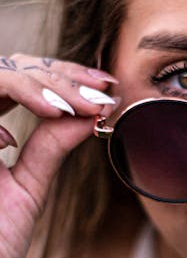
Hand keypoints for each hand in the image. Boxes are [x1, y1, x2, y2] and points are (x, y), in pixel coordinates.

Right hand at [0, 55, 118, 257]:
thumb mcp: (27, 189)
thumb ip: (50, 147)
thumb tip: (90, 113)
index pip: (19, 80)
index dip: (62, 76)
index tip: (105, 88)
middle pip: (7, 68)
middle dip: (59, 74)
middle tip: (100, 90)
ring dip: (40, 82)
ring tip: (80, 103)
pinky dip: (19, 93)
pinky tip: (53, 111)